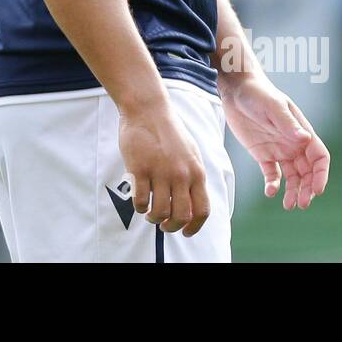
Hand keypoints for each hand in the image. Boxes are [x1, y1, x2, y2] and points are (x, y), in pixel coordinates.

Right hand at [118, 98, 210, 235]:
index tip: (185, 232)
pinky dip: (139, 207)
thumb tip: (190, 202)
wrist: (148, 109)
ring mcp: (160, 172)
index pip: (202, 210)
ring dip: (153, 218)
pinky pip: (141, 201)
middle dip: (171, 227)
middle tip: (163, 225)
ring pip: (160, 212)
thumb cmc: (168, 131)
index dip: (194, 227)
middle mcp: (181, 174)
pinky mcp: (140, 169)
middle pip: (181, 216)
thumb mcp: (190, 153)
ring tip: (149, 213)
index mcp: (196, 171)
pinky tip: (139, 201)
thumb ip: (192, 176)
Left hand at [219, 74, 329, 209]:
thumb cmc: (258, 93)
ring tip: (288, 205)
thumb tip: (305, 139)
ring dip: (293, 191)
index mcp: (302, 132)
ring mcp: (279, 149)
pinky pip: (272, 174)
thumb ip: (288, 124)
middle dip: (308, 189)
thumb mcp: (273, 107)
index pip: (319, 157)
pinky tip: (270, 192)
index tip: (317, 190)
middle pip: (308, 172)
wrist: (236, 90)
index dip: (321, 175)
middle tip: (301, 203)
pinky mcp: (263, 154)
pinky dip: (273, 184)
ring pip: (292, 176)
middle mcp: (293, 143)